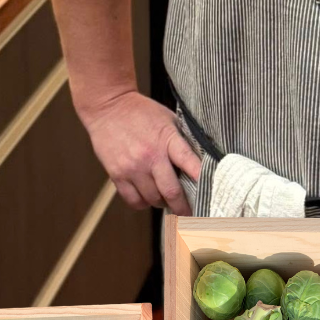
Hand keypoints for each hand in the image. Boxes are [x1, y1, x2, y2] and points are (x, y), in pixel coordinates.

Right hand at [79, 89, 201, 212]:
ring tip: (166, 200)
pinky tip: (148, 197)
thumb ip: (182, 141)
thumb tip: (201, 161)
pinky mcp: (117, 174)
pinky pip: (133, 200)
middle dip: (183, 207)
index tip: (210, 194)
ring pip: (153, 199)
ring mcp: (132, 168)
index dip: (202, 180)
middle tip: (189, 213)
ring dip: (162, 203)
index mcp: (167, 139)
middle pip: (171, 192)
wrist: (108, 107)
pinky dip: (143, 203)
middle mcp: (150, 157)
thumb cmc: (142, 112)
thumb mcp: (169, 120)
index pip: (190, 163)